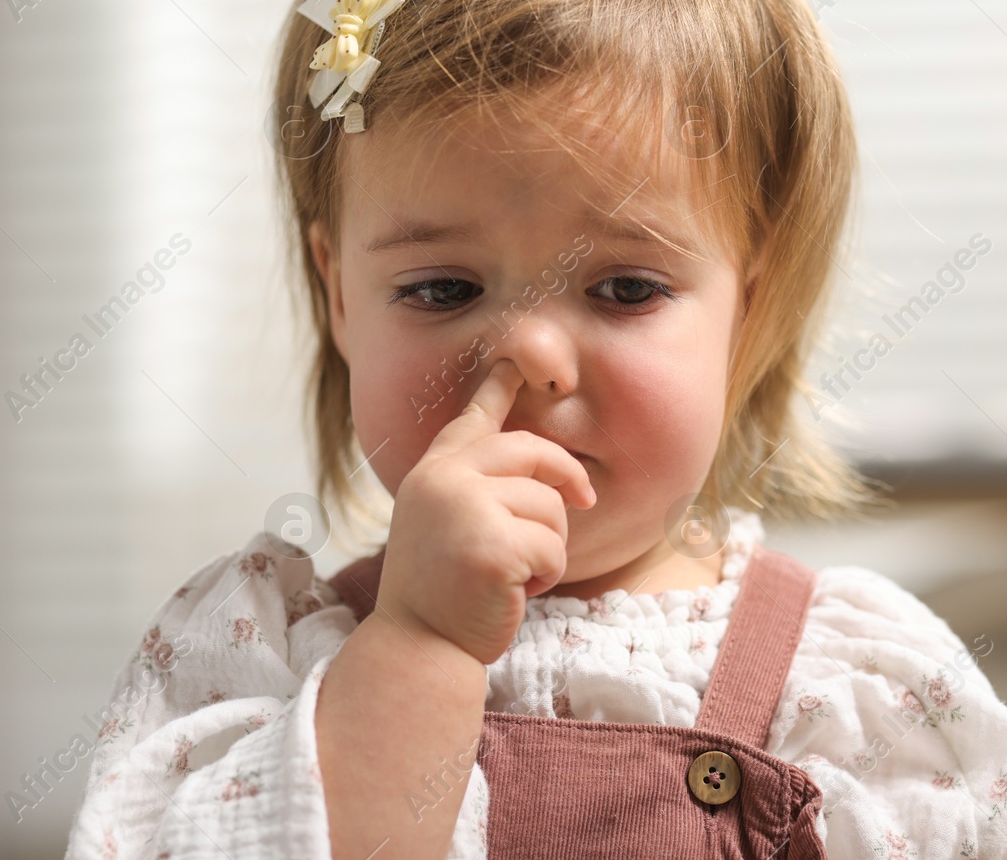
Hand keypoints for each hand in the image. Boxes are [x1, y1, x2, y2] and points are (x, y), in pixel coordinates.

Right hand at [375, 358, 595, 664]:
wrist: (420, 646)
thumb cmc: (443, 591)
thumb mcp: (446, 524)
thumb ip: (474, 487)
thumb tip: (539, 468)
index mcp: (432, 471)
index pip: (473, 419)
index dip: (498, 386)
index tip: (515, 359)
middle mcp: (444, 479)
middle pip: (533, 451)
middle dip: (566, 478)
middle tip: (587, 500)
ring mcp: (465, 509)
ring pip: (551, 505)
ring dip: (550, 545)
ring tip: (516, 572)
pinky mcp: (492, 546)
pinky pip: (553, 546)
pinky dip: (547, 574)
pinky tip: (516, 591)